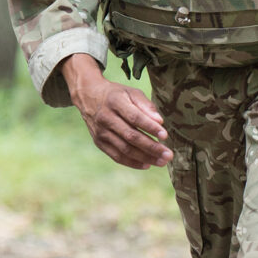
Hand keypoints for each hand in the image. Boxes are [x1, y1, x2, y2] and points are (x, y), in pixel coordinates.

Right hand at [60, 53, 172, 169]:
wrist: (89, 97)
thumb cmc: (117, 95)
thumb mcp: (131, 92)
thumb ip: (146, 105)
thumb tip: (160, 122)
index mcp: (115, 102)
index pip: (134, 117)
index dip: (150, 127)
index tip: (165, 135)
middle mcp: (105, 118)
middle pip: (130, 136)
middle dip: (151, 147)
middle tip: (168, 155)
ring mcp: (101, 132)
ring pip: (125, 149)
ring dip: (145, 158)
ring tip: (161, 162)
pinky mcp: (99, 143)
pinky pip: (117, 156)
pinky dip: (132, 162)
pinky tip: (147, 164)